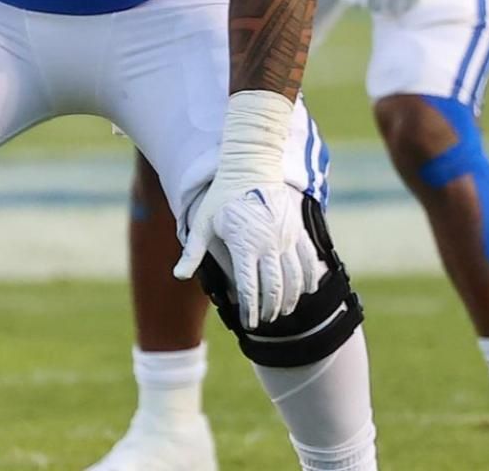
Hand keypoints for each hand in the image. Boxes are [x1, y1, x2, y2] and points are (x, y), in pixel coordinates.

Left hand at [174, 92, 323, 329]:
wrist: (251, 166)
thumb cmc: (222, 196)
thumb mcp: (202, 222)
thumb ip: (192, 251)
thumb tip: (178, 275)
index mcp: (244, 245)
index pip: (249, 287)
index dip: (250, 309)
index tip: (248, 322)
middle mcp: (268, 244)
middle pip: (274, 288)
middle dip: (269, 309)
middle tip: (264, 320)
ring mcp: (286, 237)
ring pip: (295, 278)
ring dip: (290, 299)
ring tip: (283, 311)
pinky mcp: (297, 229)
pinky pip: (309, 260)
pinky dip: (310, 279)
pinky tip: (307, 291)